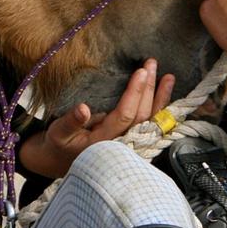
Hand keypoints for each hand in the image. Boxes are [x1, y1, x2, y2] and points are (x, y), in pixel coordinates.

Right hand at [18, 59, 173, 178]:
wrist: (60, 163)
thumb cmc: (59, 145)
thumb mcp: (58, 133)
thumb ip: (69, 122)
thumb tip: (82, 108)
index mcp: (103, 142)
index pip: (125, 115)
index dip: (135, 93)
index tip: (141, 72)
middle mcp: (121, 145)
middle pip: (141, 116)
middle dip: (148, 88)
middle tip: (151, 64)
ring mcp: (128, 145)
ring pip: (150, 122)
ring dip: (160, 98)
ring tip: (168, 77)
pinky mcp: (132, 142)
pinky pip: (149, 126)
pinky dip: (160, 110)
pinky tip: (166, 95)